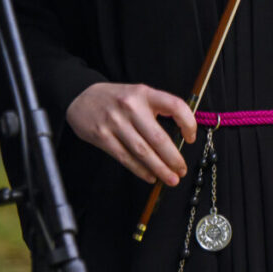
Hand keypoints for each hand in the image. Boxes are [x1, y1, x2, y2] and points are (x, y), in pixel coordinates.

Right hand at [66, 82, 197, 185]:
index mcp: (145, 93)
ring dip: (159, 168)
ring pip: (143, 151)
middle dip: (173, 158)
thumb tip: (179, 135)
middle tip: (182, 170)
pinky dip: (140, 170)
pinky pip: (125, 158)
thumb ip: (156, 109)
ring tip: (171, 178)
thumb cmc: (116, 98)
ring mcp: (116, 122)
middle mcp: (131, 106)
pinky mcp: (103, 137)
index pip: (174, 105)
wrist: (81, 97)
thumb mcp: (138, 94)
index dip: (188, 122)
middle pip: (158, 137)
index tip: (191, 137)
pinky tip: (150, 177)